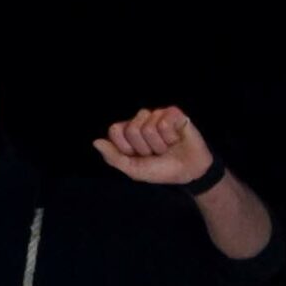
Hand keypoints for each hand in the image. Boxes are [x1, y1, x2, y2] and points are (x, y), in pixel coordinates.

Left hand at [93, 107, 212, 184]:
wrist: (189, 172)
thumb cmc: (162, 170)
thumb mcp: (135, 170)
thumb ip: (114, 158)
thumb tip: (96, 142)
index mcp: (128, 132)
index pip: (115, 130)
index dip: (127, 147)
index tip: (139, 157)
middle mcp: (141, 120)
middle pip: (132, 129)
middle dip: (146, 148)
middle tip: (157, 153)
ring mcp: (157, 114)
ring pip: (149, 127)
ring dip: (160, 144)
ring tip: (168, 148)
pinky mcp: (173, 113)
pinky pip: (164, 122)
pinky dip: (171, 137)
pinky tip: (177, 140)